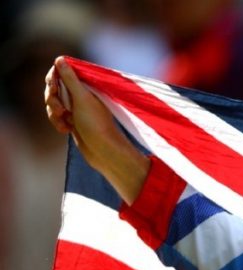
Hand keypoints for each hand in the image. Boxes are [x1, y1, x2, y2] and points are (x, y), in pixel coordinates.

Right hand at [44, 56, 149, 203]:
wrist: (104, 151)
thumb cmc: (95, 124)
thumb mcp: (81, 98)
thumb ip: (70, 79)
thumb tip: (60, 59)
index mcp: (86, 86)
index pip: (62, 72)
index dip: (53, 79)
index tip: (53, 88)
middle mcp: (81, 95)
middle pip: (54, 88)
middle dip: (52, 99)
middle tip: (61, 110)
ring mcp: (76, 108)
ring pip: (53, 103)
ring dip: (54, 113)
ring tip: (65, 123)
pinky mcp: (73, 120)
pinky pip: (56, 116)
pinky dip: (58, 122)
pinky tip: (66, 130)